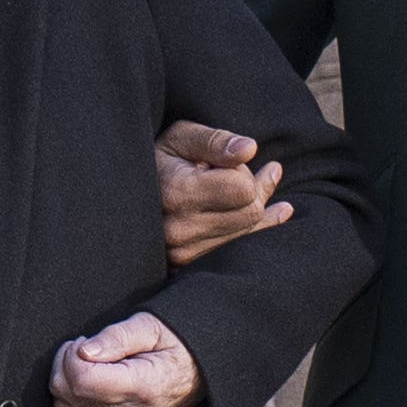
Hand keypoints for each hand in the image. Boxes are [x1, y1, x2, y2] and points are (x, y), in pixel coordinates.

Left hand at [51, 312, 203, 406]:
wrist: (198, 372)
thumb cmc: (175, 344)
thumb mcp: (150, 326)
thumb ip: (116, 337)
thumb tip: (83, 351)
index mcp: (141, 386)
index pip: (81, 380)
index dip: (70, 356)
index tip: (83, 342)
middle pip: (68, 394)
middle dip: (64, 364)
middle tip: (84, 349)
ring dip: (65, 384)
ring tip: (87, 367)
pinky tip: (85, 388)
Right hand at [155, 123, 285, 266]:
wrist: (125, 197)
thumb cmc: (157, 160)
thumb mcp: (181, 138)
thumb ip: (216, 141)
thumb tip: (250, 149)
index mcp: (176, 194)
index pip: (243, 189)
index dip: (241, 170)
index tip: (223, 163)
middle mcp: (179, 230)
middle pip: (249, 212)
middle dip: (251, 189)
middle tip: (238, 171)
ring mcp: (184, 254)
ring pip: (248, 233)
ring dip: (256, 207)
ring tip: (264, 182)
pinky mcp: (189, 268)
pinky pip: (240, 251)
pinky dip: (261, 228)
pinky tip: (280, 211)